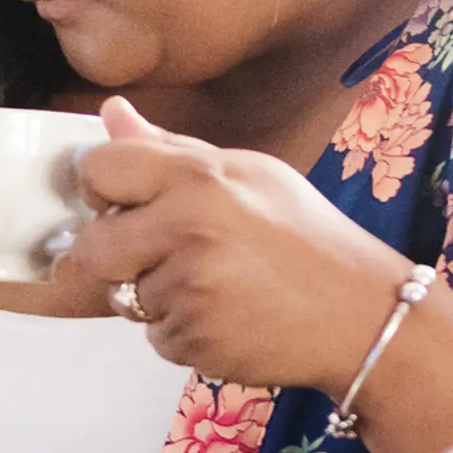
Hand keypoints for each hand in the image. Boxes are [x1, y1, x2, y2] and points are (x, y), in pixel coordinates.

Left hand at [71, 95, 409, 392]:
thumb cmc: (305, 236)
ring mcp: (187, 290)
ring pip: (123, 296)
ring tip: (212, 282)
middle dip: (114, 253)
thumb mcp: (247, 172)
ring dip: (154, 294)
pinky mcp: (192, 339)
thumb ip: (170, 148)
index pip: (99, 171)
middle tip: (157, 251)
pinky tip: (224, 315)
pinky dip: (179, 329)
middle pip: (92, 245)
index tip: (119, 199)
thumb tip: (111, 113)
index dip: (100, 187)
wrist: (361, 315)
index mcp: (198, 179)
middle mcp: (186, 231)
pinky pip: (155, 335)